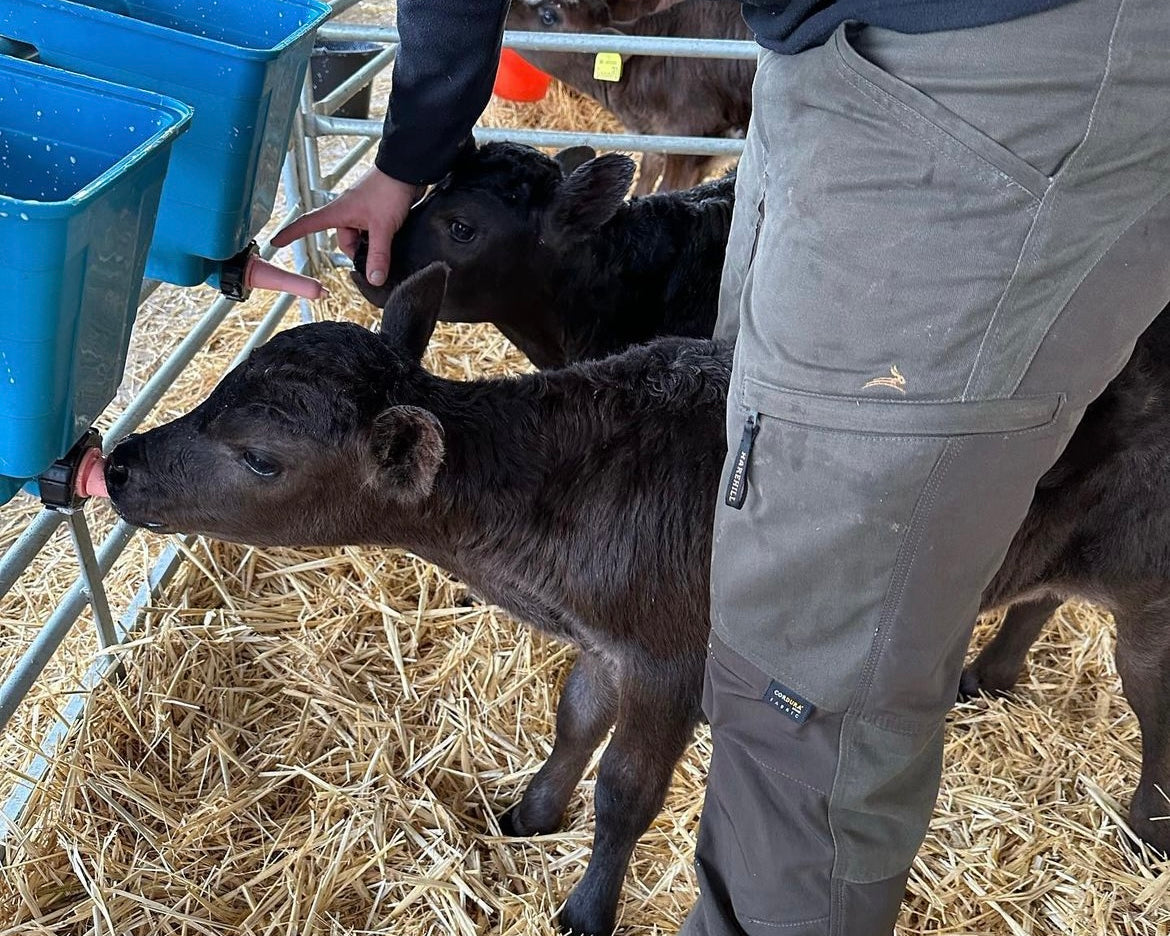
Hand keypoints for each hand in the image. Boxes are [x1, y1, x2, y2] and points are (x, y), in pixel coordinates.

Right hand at [271, 167, 420, 286]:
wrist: (407, 170)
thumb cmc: (388, 191)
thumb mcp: (382, 227)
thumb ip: (378, 255)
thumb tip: (373, 279)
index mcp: (338, 212)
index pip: (307, 224)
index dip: (291, 233)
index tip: (276, 242)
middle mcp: (345, 211)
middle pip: (344, 241)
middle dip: (359, 249)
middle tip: (377, 245)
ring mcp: (359, 211)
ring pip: (359, 237)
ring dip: (371, 242)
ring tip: (388, 235)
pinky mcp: (373, 211)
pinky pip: (369, 230)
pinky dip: (378, 235)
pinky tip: (391, 233)